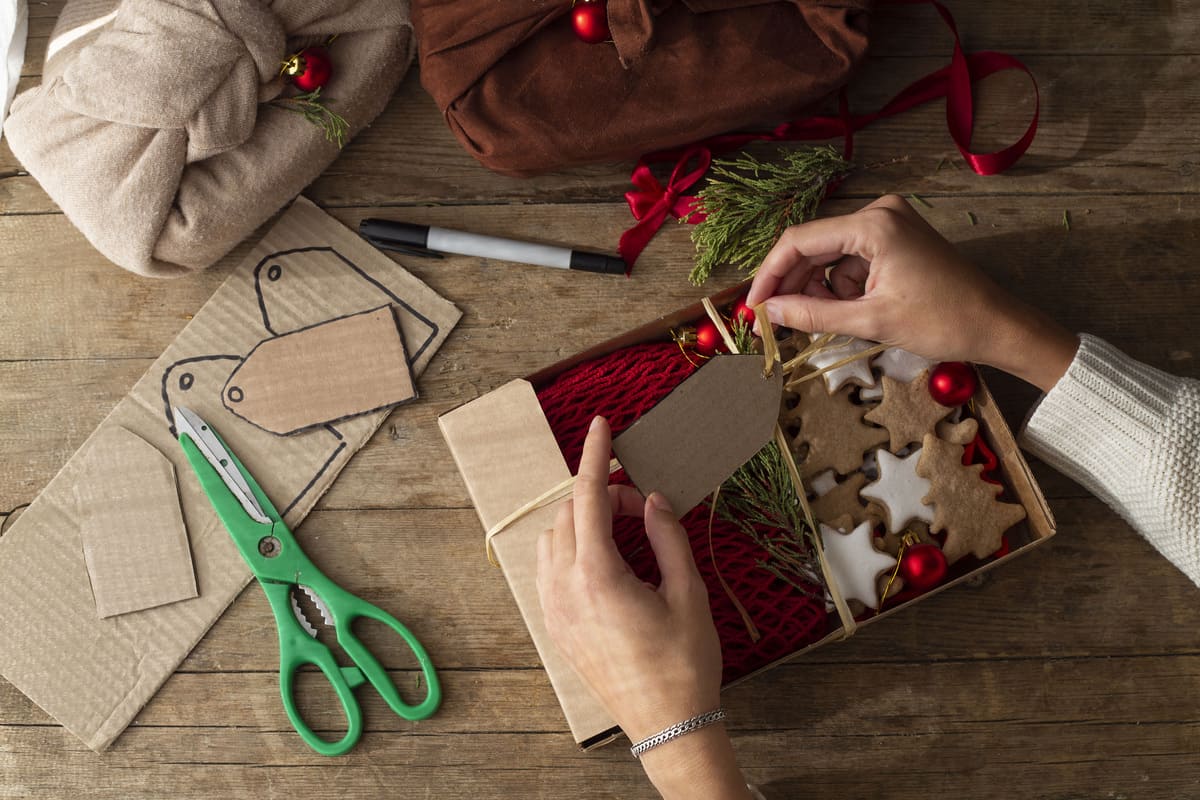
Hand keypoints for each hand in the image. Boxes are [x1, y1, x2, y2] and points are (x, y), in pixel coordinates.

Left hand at [536, 416, 749, 799]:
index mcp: (597, 576)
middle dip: (603, 497)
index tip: (601, 426)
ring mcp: (554, 610)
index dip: (594, 456)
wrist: (666, 724)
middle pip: (569, 515)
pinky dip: (571, 549)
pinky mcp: (555, 626)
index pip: (587, 497)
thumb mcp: (688, 593)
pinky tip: (604, 558)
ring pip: (553, 540)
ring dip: (583, 521)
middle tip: (645, 507)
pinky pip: (549, 569)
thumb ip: (667, 537)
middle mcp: (565, 590)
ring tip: (627, 533)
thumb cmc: (684, 663)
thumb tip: (653, 501)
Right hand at [746, 194, 1078, 391]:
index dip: (769, 275)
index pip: (799, 241)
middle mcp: (879, 212)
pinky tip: (846, 311)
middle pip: (812, 245)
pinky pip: (851, 258)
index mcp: (873, 224)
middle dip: (792, 284)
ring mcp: (890, 222)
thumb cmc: (942, 322)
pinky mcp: (897, 237)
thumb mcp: (870, 321)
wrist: (997, 325)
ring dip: (819, 288)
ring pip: (830, 254)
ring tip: (819, 321)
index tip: (752, 307)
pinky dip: (841, 285)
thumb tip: (768, 313)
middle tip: (774, 321)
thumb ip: (813, 314)